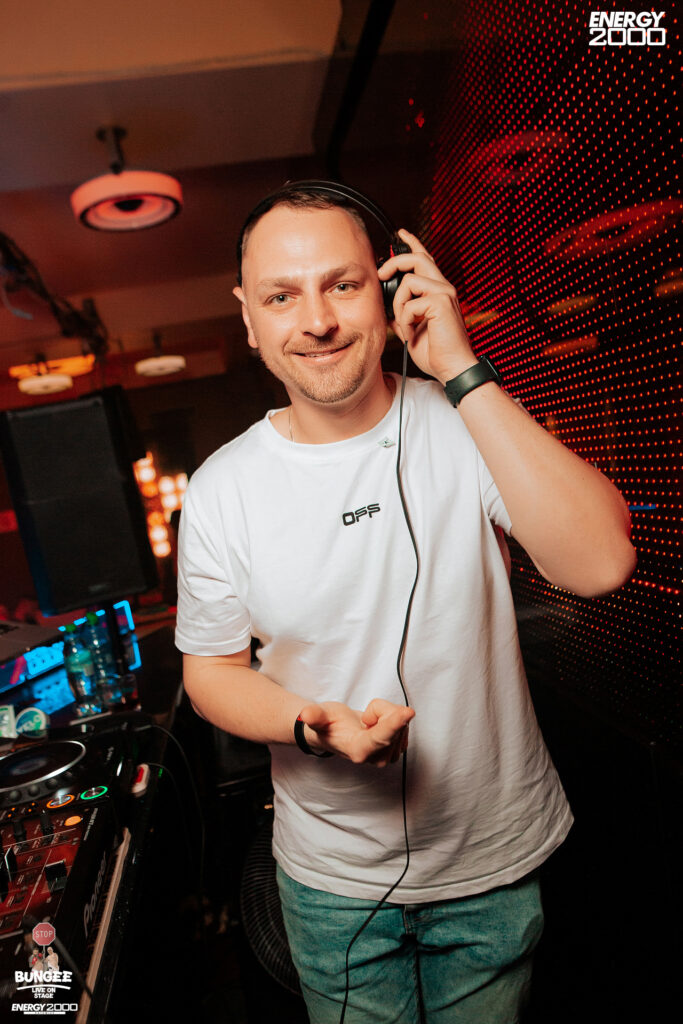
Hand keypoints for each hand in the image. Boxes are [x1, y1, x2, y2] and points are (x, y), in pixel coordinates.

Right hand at [298, 698, 414, 766]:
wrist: (336, 732)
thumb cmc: (328, 724)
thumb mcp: (319, 716)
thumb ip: (314, 716)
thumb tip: (305, 715)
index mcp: (358, 751)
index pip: (380, 738)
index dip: (394, 724)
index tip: (407, 712)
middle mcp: (375, 758)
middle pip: (395, 726)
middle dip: (383, 711)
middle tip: (364, 715)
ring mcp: (388, 755)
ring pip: (402, 724)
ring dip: (387, 715)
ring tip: (368, 720)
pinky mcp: (397, 748)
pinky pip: (405, 725)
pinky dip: (394, 719)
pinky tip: (378, 724)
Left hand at [377, 228, 477, 384]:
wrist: (451, 368)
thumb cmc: (435, 352)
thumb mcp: (410, 329)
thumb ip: (402, 313)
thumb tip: (388, 306)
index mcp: (438, 291)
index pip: (425, 259)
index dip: (412, 243)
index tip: (401, 233)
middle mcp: (444, 288)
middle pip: (417, 258)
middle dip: (394, 262)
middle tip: (380, 274)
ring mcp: (445, 293)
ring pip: (410, 280)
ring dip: (399, 303)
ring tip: (405, 324)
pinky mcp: (442, 303)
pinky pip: (410, 303)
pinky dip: (404, 320)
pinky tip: (411, 332)